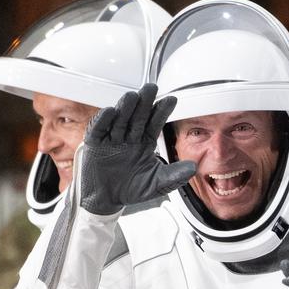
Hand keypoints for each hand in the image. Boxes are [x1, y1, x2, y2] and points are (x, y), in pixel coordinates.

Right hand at [76, 84, 196, 214]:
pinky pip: (98, 130)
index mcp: (145, 142)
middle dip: (144, 102)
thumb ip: (174, 176)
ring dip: (125, 108)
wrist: (106, 200)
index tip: (172, 100)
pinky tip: (110, 111)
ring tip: (132, 97)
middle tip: (151, 88)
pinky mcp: (94, 144)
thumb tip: (194, 167)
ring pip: (119, 119)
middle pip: (137, 116)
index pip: (154, 123)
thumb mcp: (156, 184)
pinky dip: (103, 121)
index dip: (162, 111)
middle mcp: (129, 136)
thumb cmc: (131, 190)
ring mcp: (111, 138)